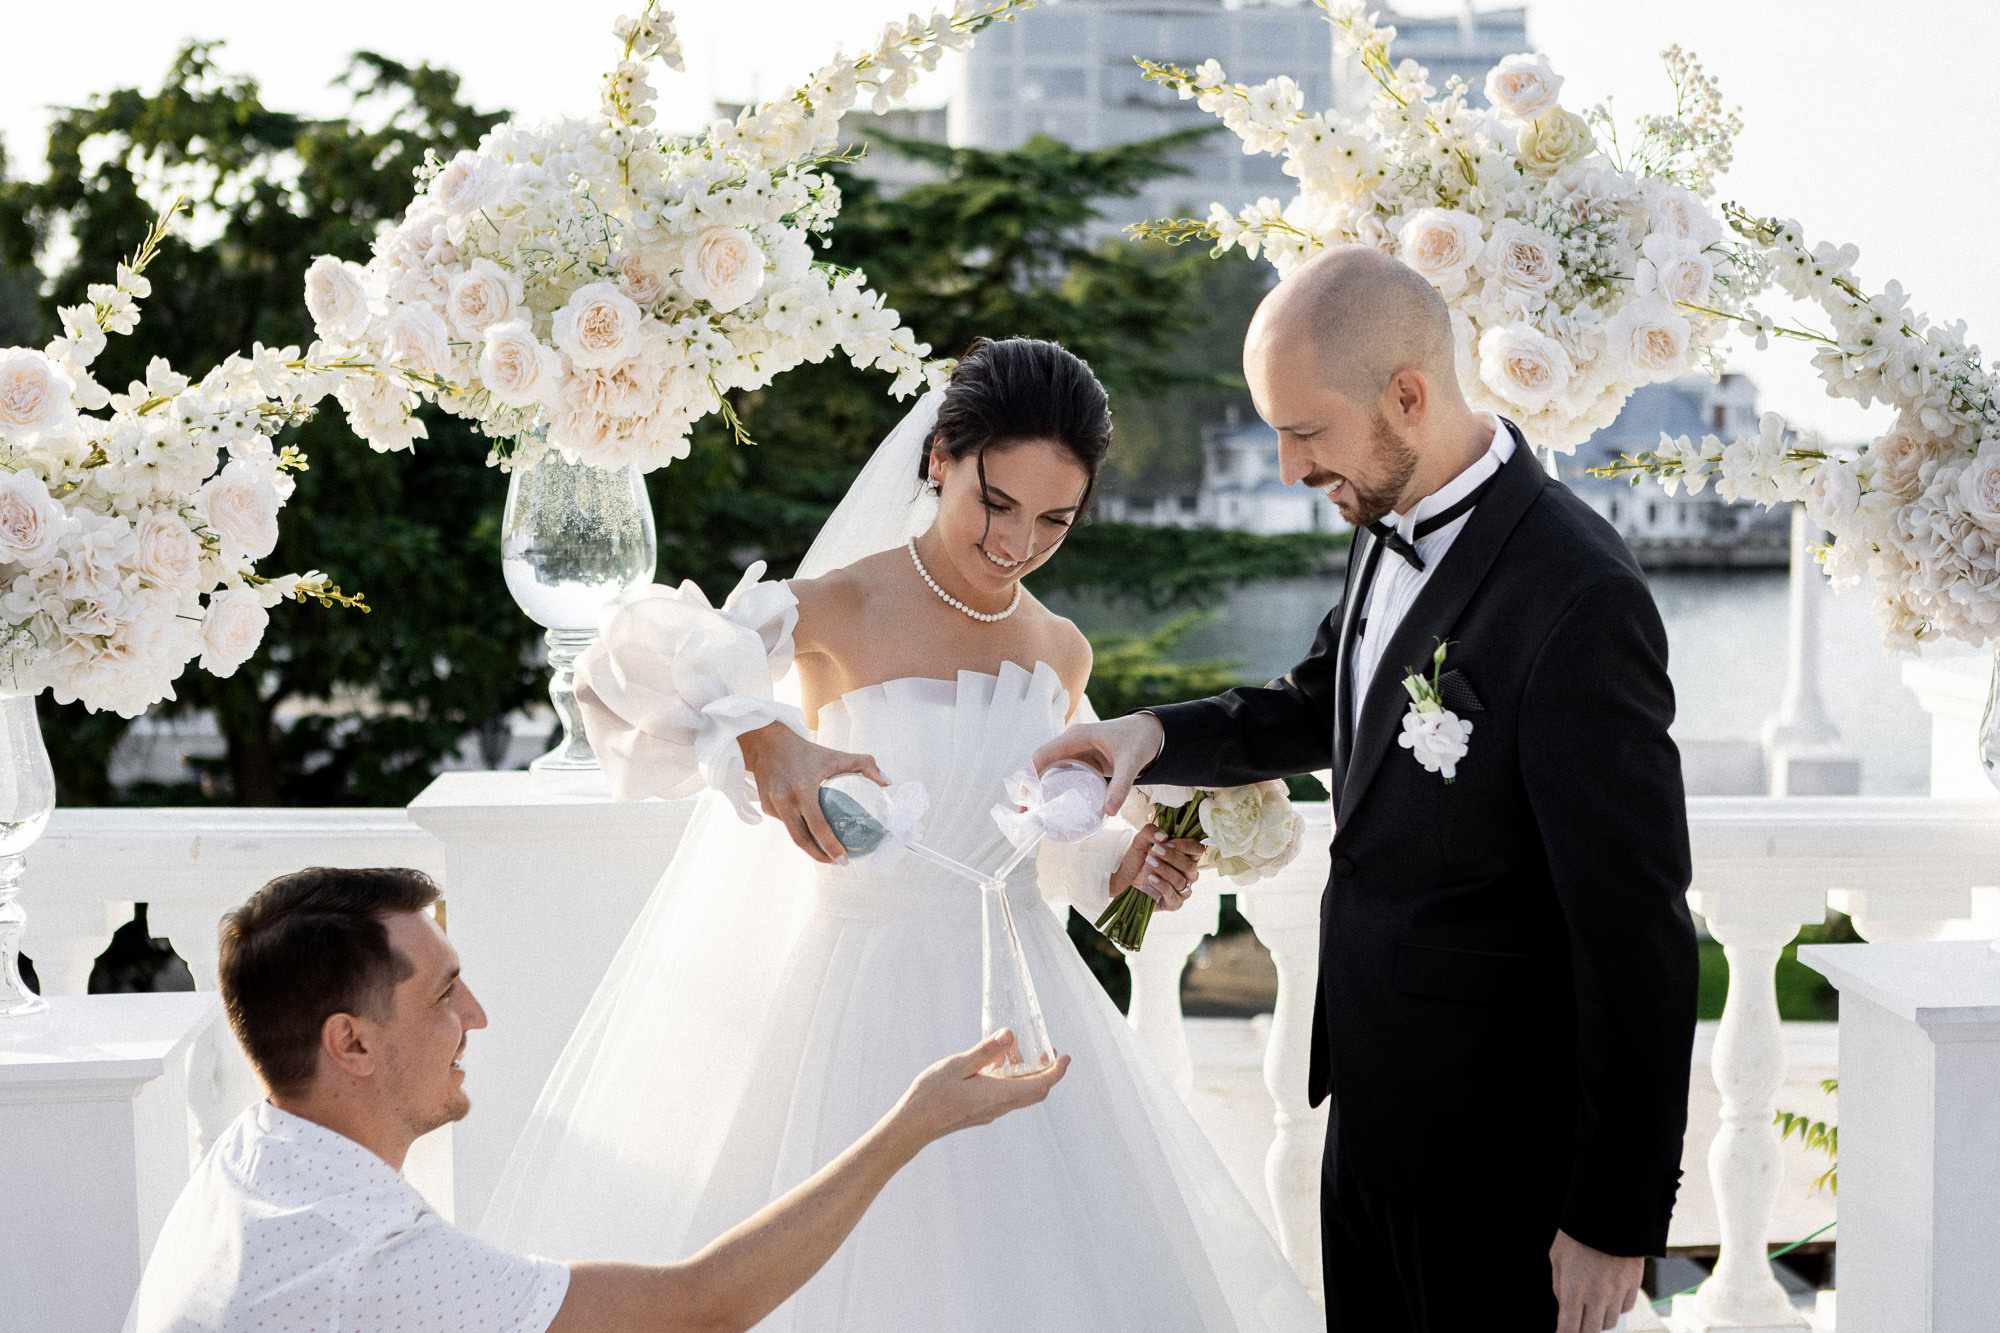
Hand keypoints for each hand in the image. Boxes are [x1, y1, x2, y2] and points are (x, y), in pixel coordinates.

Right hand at [738, 721, 886, 864]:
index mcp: (803, 789)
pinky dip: (799, 830)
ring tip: (827, 854)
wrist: (768, 743)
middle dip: (821, 856)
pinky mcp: (765, 806)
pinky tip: (812, 834)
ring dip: (810, 848)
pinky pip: (785, 824)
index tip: (845, 859)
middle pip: (802, 840)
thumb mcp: (837, 755)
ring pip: (793, 835)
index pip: (818, 826)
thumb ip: (866, 765)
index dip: (832, 846)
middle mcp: (784, 799)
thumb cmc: (808, 751)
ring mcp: (772, 804)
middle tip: (838, 863)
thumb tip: (887, 783)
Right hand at [893, 1031, 1069, 1141]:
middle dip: (1044, 1071)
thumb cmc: (931, 1095)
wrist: (912, 1126)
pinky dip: (1007, 1080)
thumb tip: (1010, 1036)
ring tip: (1012, 1050)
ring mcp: (988, 1112)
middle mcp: (998, 1106)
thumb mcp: (958, 1065)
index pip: (1039, 1085)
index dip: (1056, 1072)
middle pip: (1033, 1092)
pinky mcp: (979, 1113)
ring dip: (1023, 1073)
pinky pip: (1003, 1096)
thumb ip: (985, 1052)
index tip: (1064, 1057)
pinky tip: (992, 1066)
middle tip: (1046, 1052)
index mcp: (997, 1094)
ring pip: (1017, 1093)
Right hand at [1031, 713, 1165, 817]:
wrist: (1151, 733)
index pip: (1044, 754)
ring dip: (1039, 789)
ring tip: (1034, 813)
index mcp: (1077, 736)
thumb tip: (1109, 813)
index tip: (1024, 795)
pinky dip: (1053, 789)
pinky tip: (1052, 806)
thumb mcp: (1130, 762)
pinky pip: (1061, 774)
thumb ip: (1121, 786)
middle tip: (1025, 812)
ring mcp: (1075, 751)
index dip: (1030, 773)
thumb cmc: (1139, 741)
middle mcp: (1071, 742)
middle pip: (1042, 764)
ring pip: (1049, 770)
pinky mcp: (1082, 761)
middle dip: (1030, 786)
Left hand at [1111, 824, 1203, 911]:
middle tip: (1154, 851)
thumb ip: (1151, 832)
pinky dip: (1162, 886)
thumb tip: (1164, 836)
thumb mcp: (1140, 840)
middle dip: (1171, 857)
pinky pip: (1174, 896)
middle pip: (1189, 865)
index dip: (1185, 845)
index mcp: (1186, 856)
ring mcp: (1183, 889)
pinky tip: (1150, 878)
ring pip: (1181, 881)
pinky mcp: (1174, 903)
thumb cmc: (1137, 859)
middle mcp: (1188, 873)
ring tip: (1149, 863)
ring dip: (1164, 870)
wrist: (1123, 878)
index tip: (1167, 842)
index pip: (1197, 849)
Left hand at [1550, 1230, 1641, 1332]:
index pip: (1569, 1329)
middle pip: (1592, 1331)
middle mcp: (1596, 1295)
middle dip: (1583, 1330)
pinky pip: (1626, 1308)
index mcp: (1573, 1289)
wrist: (1607, 1214)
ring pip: (1610, 1322)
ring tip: (1593, 1306)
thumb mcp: (1557, 1258)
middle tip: (1578, 1321)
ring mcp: (1616, 1291)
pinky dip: (1617, 1307)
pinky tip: (1610, 1296)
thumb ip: (1560, 1286)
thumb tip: (1565, 1306)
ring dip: (1600, 1319)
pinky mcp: (1633, 1284)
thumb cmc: (1577, 1234)